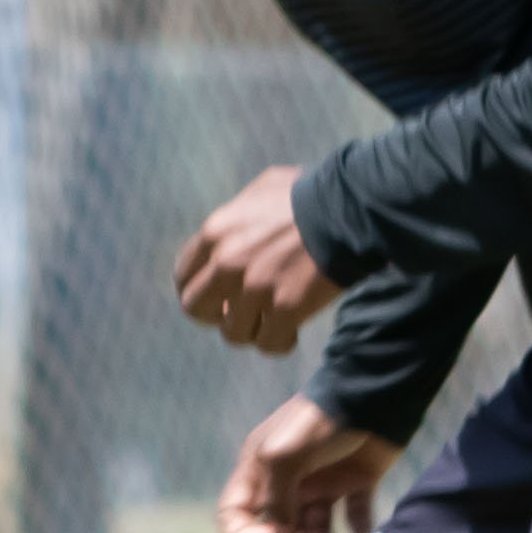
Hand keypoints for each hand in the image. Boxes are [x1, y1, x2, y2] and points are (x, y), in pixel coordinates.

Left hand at [171, 166, 337, 352]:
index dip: (199, 290)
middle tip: (239, 312)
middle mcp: (227, 263)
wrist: (348, 208)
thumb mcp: (263, 189)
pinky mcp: (285, 309)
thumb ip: (240, 212)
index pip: (184, 275)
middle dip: (216, 314)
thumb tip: (235, 228)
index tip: (217, 295)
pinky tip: (293, 331)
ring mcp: (255, 288)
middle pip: (196, 309)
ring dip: (253, 329)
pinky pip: (269, 344)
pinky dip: (280, 342)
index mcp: (216, 232)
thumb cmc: (310, 193)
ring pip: (233, 333)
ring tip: (272, 320)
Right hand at [216, 397, 398, 532]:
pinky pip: (354, 520)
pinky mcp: (357, 483)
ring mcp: (323, 484)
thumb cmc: (321, 421)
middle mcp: (288, 481)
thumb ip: (276, 498)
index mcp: (261, 470)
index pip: (235, 513)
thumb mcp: (284, 454)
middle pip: (278, 531)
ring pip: (315, 532)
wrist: (374, 394)